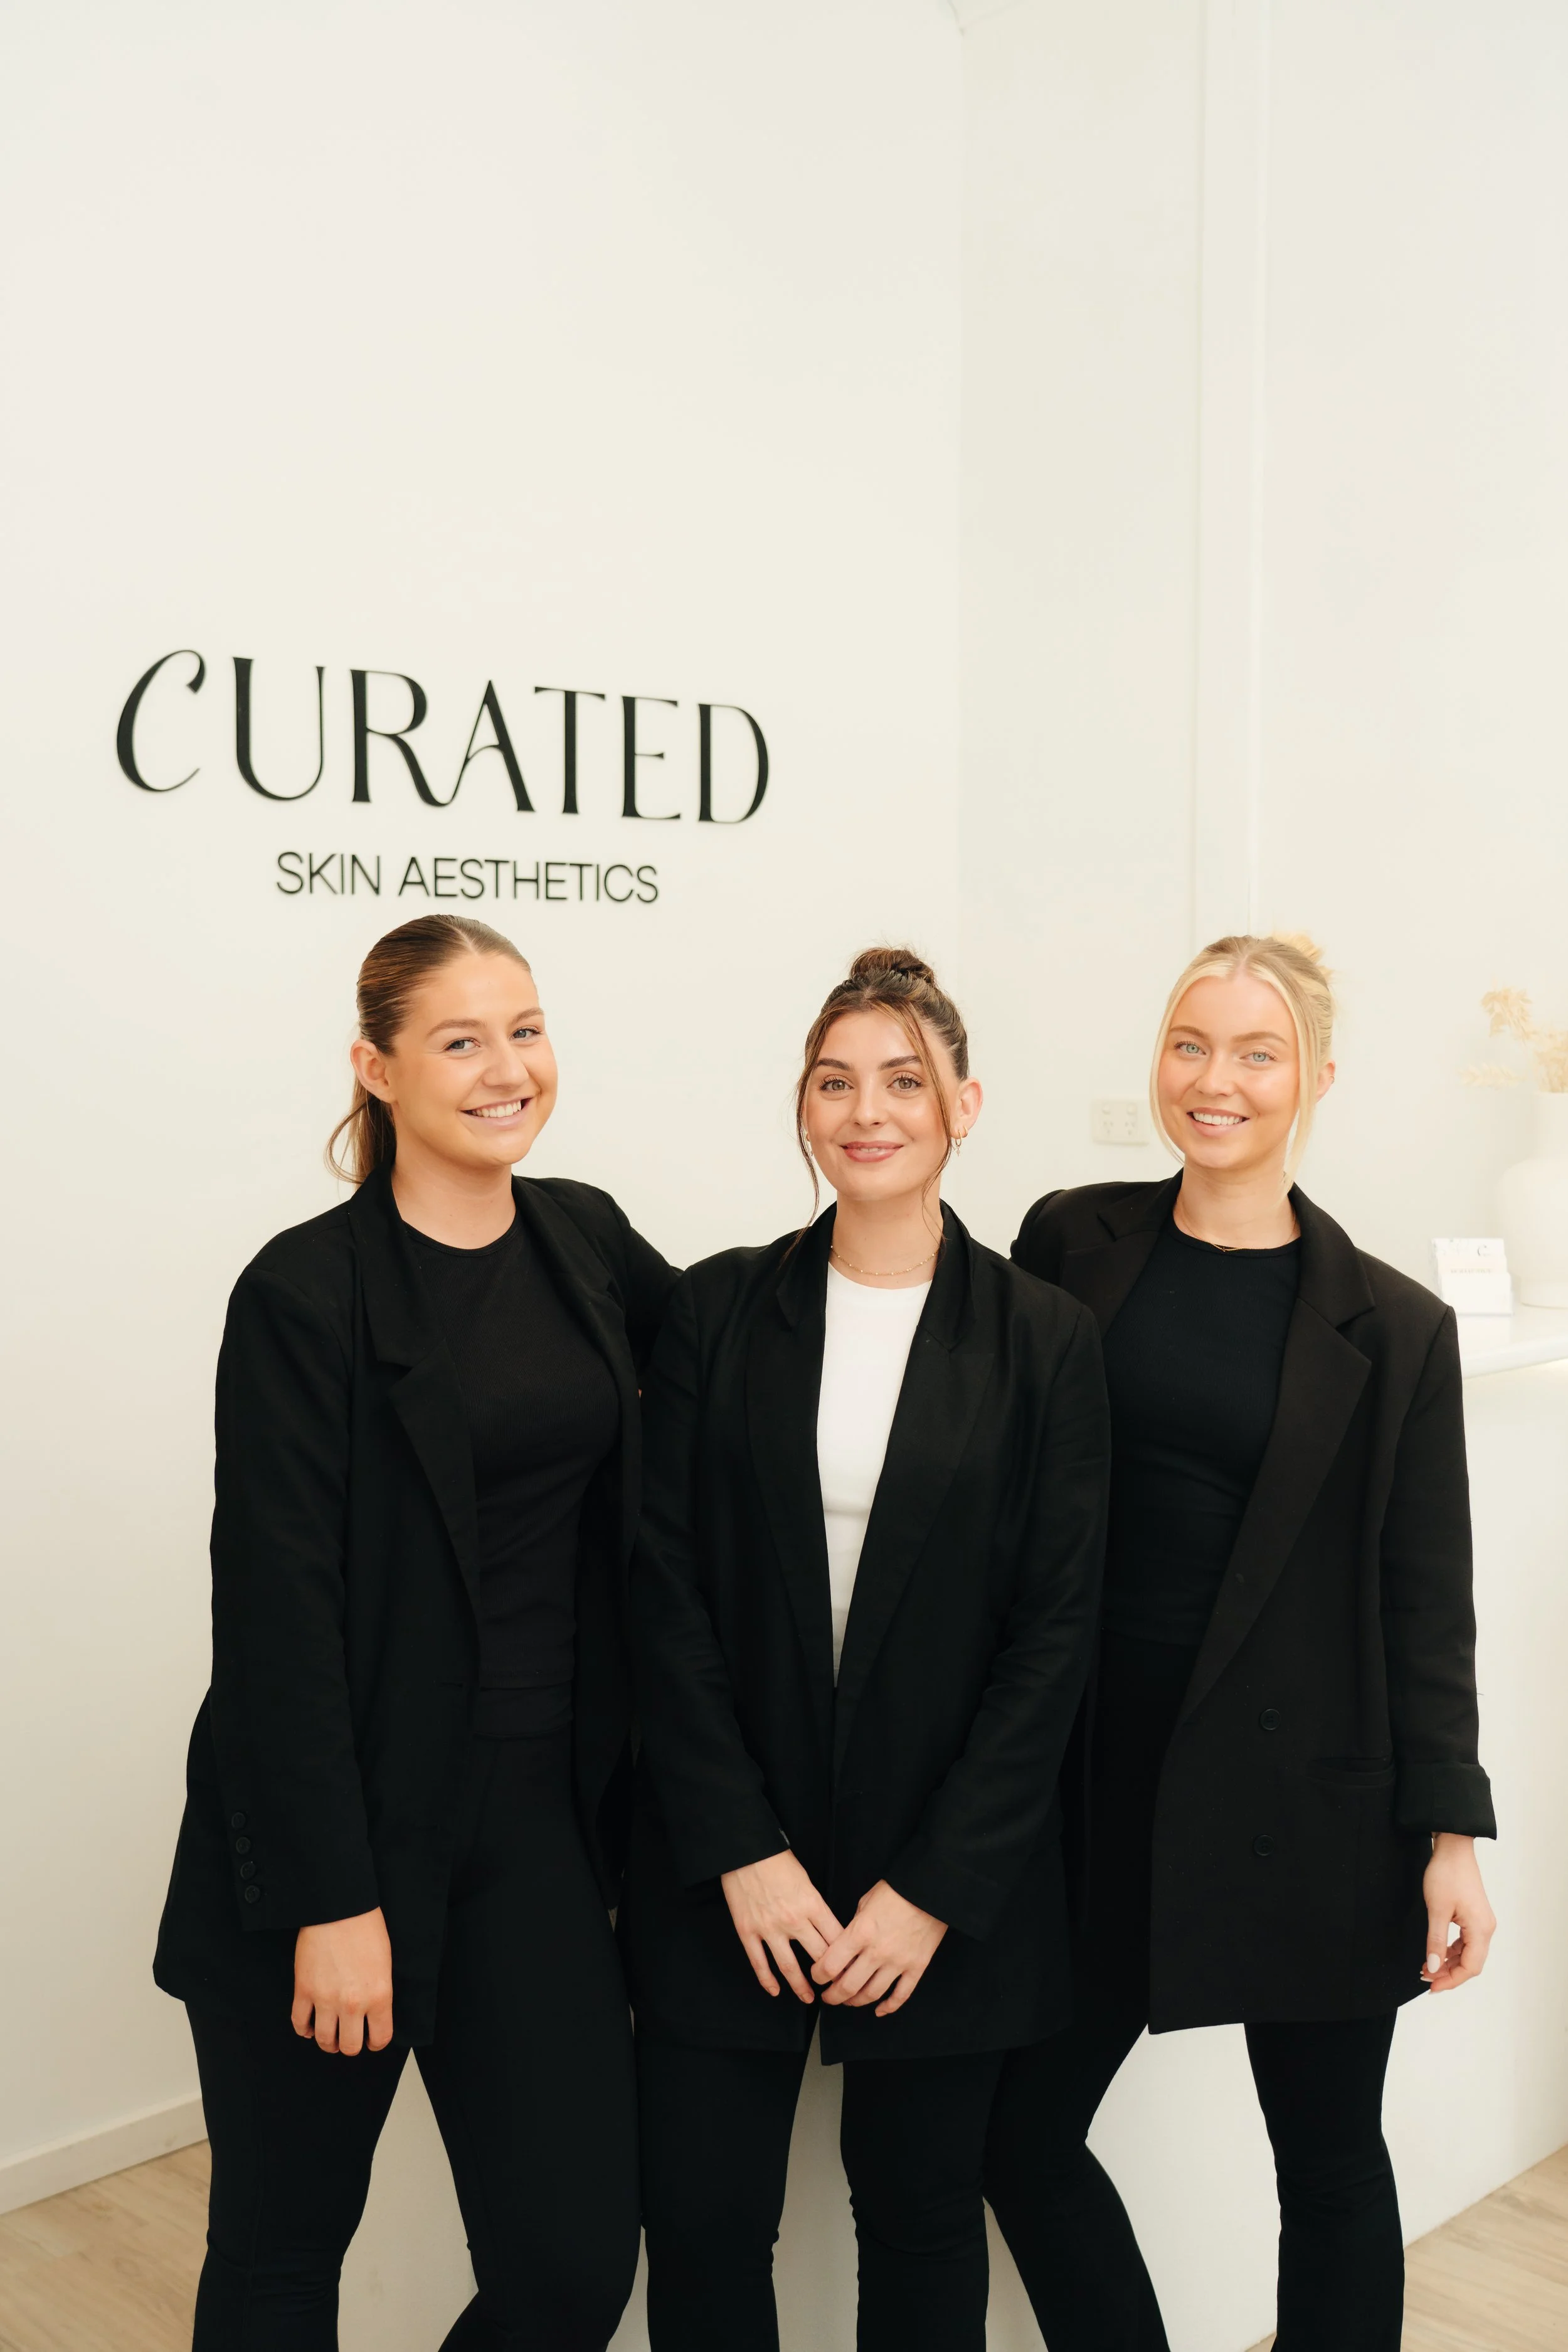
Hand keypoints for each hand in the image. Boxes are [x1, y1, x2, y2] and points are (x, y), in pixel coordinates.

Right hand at [292, 1907, 394, 2052]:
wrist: (339, 1908)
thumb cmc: (366, 1928)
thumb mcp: (385, 1964)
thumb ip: (379, 1993)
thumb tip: (373, 2013)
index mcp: (379, 1996)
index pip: (380, 2037)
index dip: (376, 2042)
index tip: (372, 2040)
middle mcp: (352, 2004)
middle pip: (350, 2046)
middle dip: (350, 2045)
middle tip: (349, 2037)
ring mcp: (325, 1999)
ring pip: (324, 2040)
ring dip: (327, 2041)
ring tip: (330, 2035)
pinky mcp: (303, 1990)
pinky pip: (299, 2023)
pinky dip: (303, 2029)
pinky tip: (309, 2025)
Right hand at [721, 1850, 843, 2003]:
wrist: (746, 1850)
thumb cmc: (777, 1861)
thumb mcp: (806, 1880)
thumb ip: (816, 1905)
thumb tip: (827, 1929)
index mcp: (812, 1903)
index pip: (836, 1938)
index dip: (847, 1957)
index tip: (852, 1969)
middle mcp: (793, 1919)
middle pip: (819, 1956)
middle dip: (830, 1976)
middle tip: (836, 1988)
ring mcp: (769, 1928)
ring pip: (789, 1967)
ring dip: (801, 1986)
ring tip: (809, 1998)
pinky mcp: (748, 1931)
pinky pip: (759, 1963)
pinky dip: (767, 1980)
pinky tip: (774, 1991)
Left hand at [812, 1880, 946, 2016]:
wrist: (930, 1889)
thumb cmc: (896, 1891)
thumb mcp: (865, 1902)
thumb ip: (854, 1927)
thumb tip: (845, 1946)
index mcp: (861, 1932)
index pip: (831, 1965)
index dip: (818, 1975)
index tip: (817, 1976)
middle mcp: (877, 1952)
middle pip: (848, 1986)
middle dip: (833, 1996)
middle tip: (828, 1997)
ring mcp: (898, 1962)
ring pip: (872, 1994)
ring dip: (856, 2002)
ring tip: (849, 2001)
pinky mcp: (917, 1967)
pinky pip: (901, 1995)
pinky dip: (889, 2007)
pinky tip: (879, 2010)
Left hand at [1421, 1834, 1495, 1993]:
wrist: (1453, 1848)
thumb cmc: (1446, 1874)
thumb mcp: (1437, 1910)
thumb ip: (1435, 1941)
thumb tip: (1433, 1967)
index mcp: (1481, 1929)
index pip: (1470, 1967)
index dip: (1451, 1980)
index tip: (1431, 1986)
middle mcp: (1485, 1928)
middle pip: (1471, 1963)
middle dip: (1449, 1973)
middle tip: (1426, 1979)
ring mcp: (1481, 1922)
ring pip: (1467, 1953)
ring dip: (1449, 1962)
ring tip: (1428, 1967)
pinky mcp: (1474, 1916)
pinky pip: (1465, 1941)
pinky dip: (1451, 1950)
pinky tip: (1436, 1952)